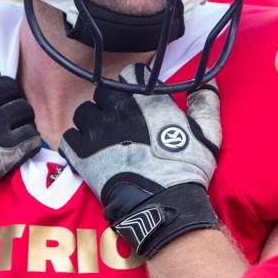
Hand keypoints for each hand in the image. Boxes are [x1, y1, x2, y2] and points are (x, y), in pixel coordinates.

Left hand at [59, 65, 222, 257]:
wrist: (164, 204)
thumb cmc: (186, 170)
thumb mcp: (208, 134)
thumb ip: (206, 102)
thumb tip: (207, 80)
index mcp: (146, 100)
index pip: (130, 73)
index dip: (135, 84)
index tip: (139, 99)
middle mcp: (118, 109)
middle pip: (103, 92)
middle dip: (111, 103)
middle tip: (120, 121)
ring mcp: (97, 131)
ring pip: (84, 113)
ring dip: (92, 121)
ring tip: (103, 137)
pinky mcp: (82, 154)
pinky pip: (69, 137)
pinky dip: (76, 142)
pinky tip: (89, 152)